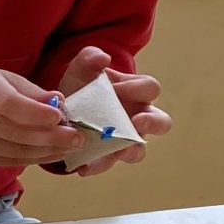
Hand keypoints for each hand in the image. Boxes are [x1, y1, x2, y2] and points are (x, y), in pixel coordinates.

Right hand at [0, 68, 84, 167]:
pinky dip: (34, 158)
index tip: (61, 117)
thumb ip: (31, 91)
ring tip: (70, 146)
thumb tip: (60, 102)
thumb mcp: (4, 78)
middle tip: (77, 137)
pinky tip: (52, 153)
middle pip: (15, 133)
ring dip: (47, 151)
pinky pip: (10, 161)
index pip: (9, 105)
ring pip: (15, 151)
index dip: (36, 114)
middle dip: (51, 137)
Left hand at [56, 46, 171, 176]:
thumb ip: (90, 57)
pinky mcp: (107, 156)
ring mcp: (125, 139)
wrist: (62, 107)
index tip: (114, 89)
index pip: (150, 88)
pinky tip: (83, 166)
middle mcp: (138, 117)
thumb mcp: (82, 68)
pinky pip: (107, 164)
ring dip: (130, 151)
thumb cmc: (82, 84)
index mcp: (137, 92)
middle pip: (162, 123)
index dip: (136, 89)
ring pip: (139, 151)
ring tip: (116, 151)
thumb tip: (103, 59)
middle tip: (137, 122)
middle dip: (153, 123)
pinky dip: (96, 166)